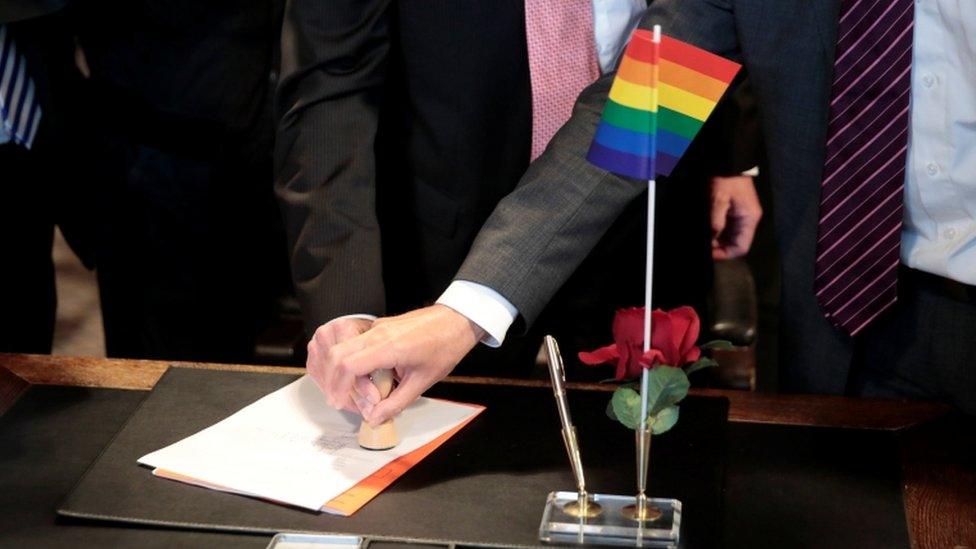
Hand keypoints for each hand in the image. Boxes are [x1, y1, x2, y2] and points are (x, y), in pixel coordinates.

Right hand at [316, 305, 485, 426]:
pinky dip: (352, 361)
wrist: (457, 320)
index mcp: (389, 346)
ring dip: (340, 370)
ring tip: (351, 392)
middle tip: (337, 399)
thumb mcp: (423, 381)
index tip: (339, 402)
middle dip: (332, 379)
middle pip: (336, 353)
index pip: (348, 365)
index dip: (339, 386)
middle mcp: (377, 333)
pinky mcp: (378, 327)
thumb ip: (396, 403)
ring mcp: (376, 327)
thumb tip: (374, 418)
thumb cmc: (445, 347)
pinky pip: (356, 344)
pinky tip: (364, 378)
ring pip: (343, 346)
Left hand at [710, 175, 761, 259]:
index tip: (709, 254)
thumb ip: (716, 222)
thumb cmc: (726, 180)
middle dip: (719, 248)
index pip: (741, 248)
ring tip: (704, 238)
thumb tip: (712, 240)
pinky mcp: (735, 211)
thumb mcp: (718, 201)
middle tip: (703, 247)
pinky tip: (708, 230)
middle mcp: (748, 220)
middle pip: (735, 244)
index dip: (725, 254)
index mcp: (749, 219)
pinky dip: (717, 232)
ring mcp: (742, 216)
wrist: (729, 162)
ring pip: (730, 237)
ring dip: (717, 240)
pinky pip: (727, 228)